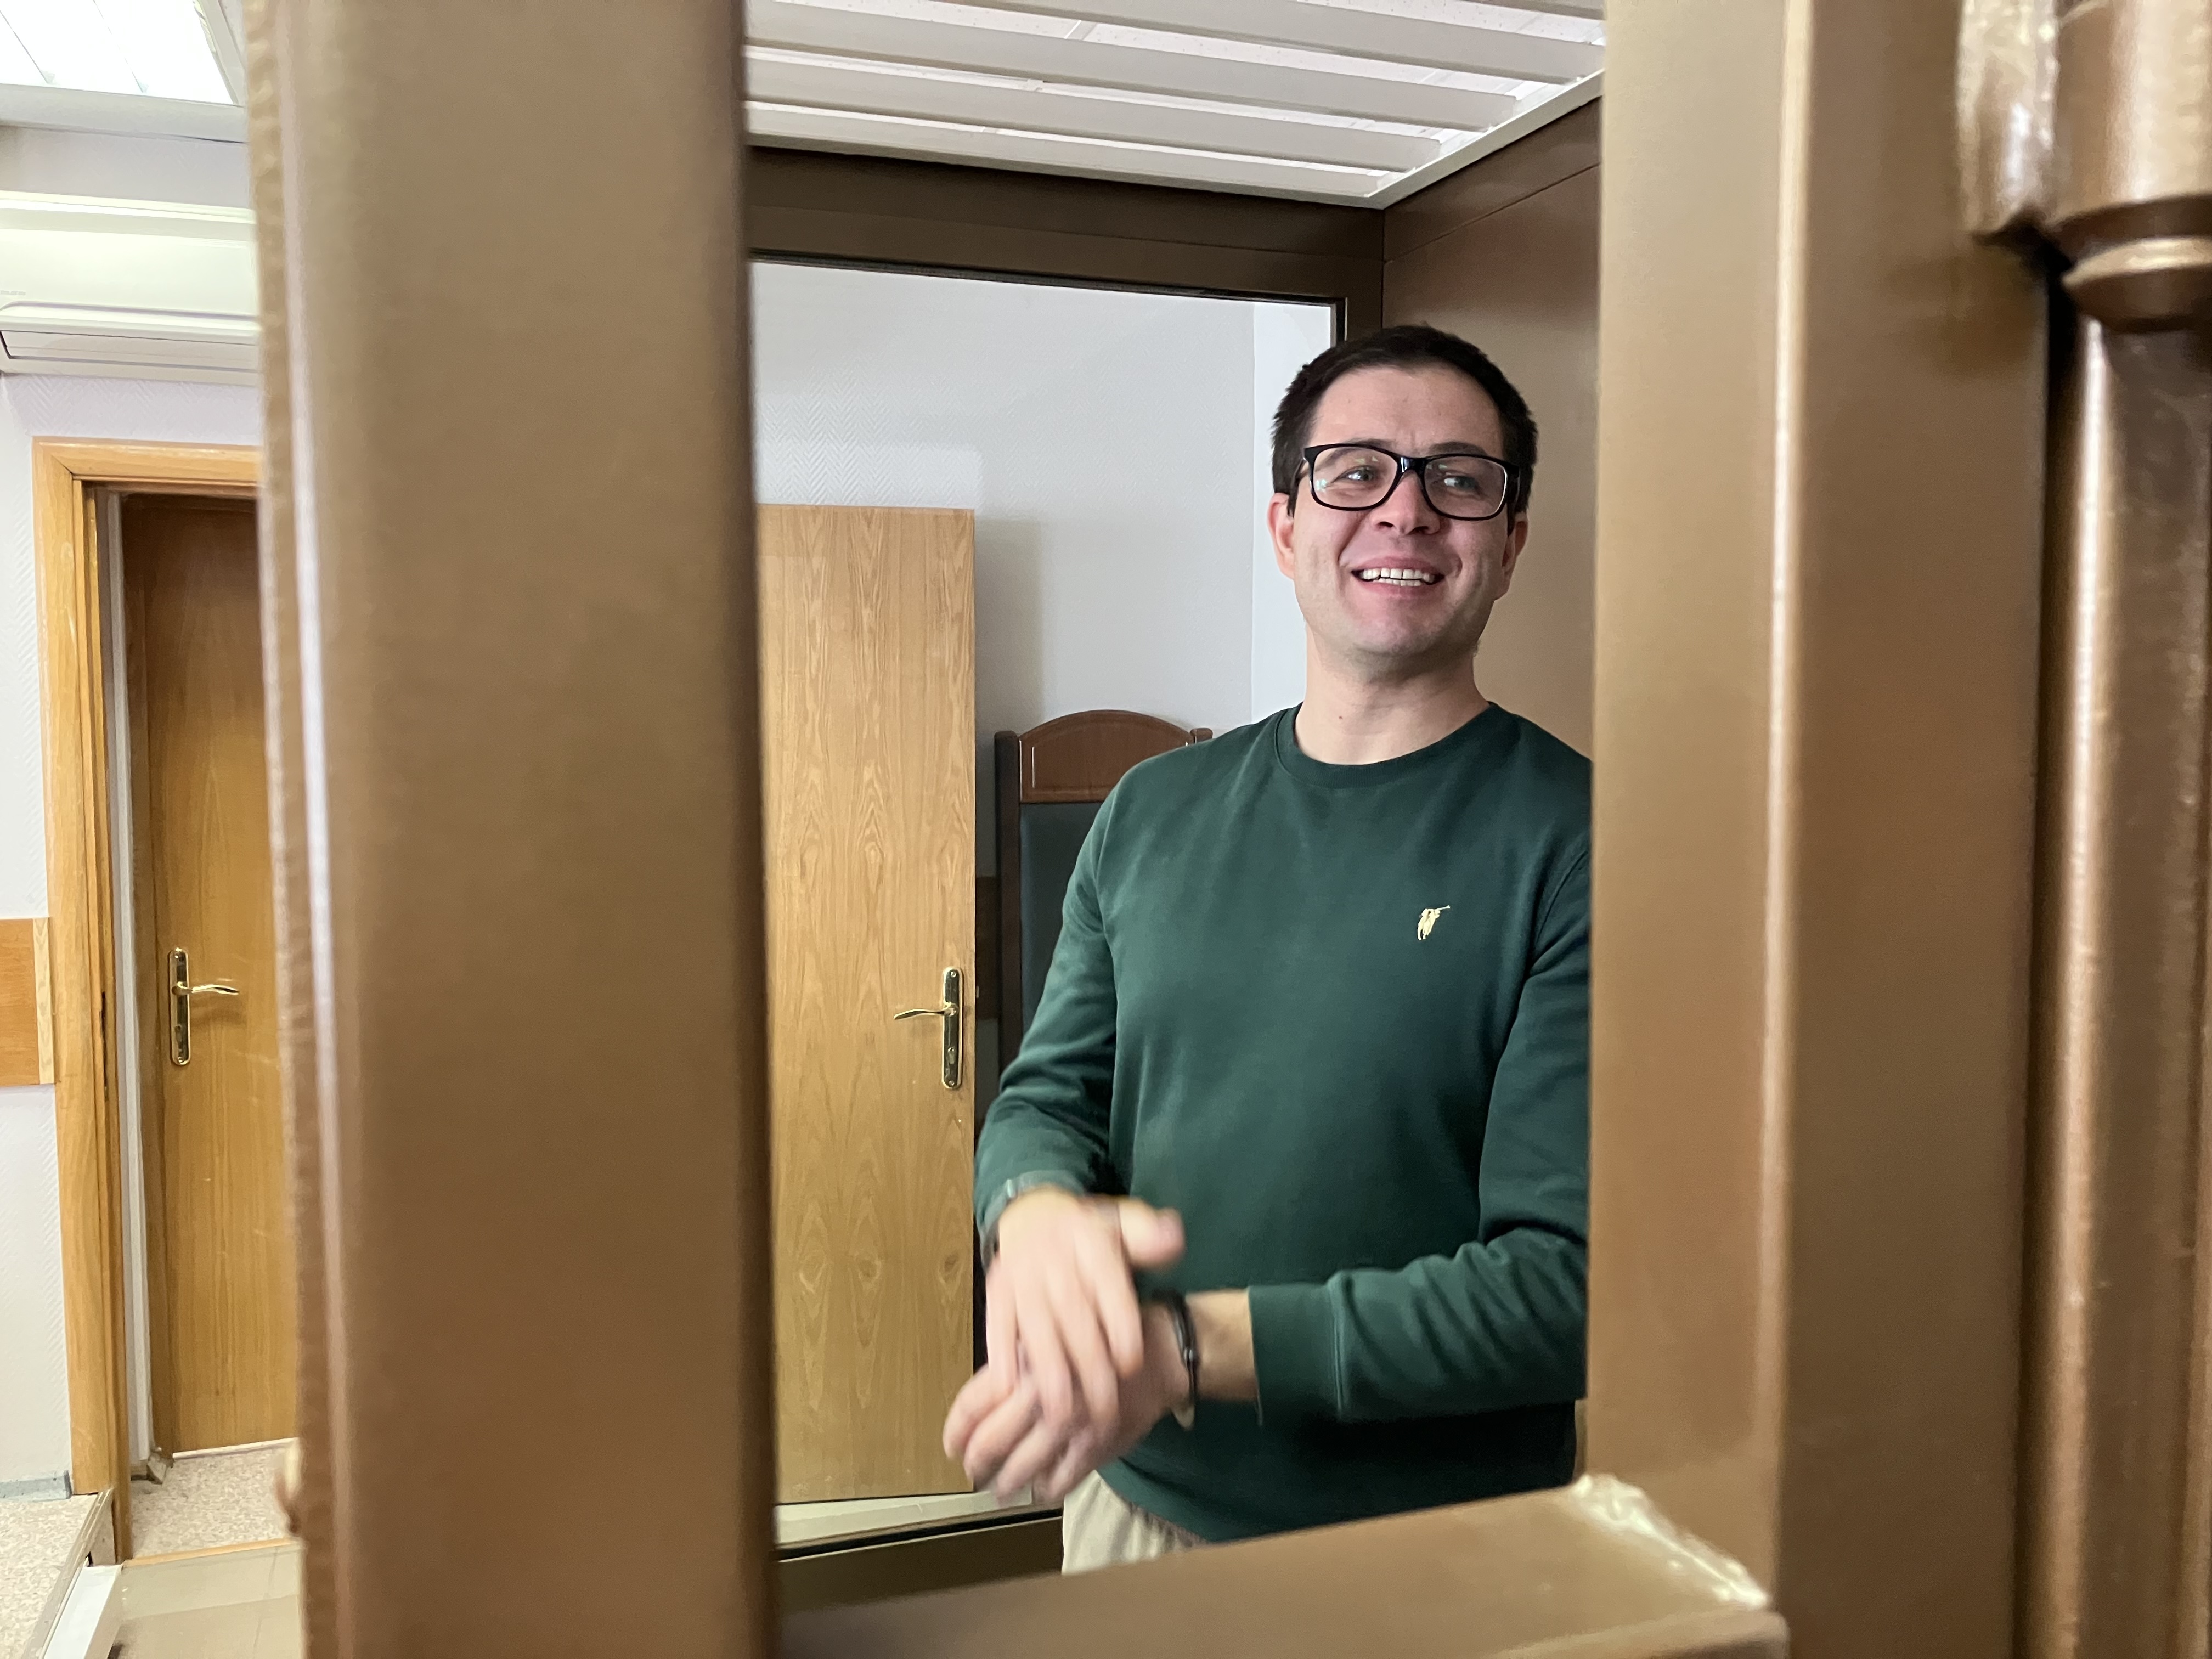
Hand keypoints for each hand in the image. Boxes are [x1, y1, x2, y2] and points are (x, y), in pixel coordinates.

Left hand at [944, 1300, 1189, 1501]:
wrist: (1156, 1353)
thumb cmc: (1098, 1342)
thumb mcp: (1049, 1342)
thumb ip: (1013, 1372)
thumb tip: (979, 1409)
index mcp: (1023, 1363)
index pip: (971, 1405)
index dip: (956, 1432)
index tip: (951, 1448)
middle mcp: (1040, 1393)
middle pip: (989, 1443)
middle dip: (977, 1465)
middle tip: (973, 1473)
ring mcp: (1067, 1423)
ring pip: (1020, 1469)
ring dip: (1006, 1484)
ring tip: (1001, 1490)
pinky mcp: (1094, 1446)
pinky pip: (1060, 1481)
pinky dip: (1046, 1490)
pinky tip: (1042, 1490)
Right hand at [972, 1191, 1183, 1468]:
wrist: (1033, 1215)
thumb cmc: (1090, 1234)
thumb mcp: (1124, 1225)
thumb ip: (1151, 1238)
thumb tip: (1173, 1239)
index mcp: (1090, 1238)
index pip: (1108, 1282)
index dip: (1119, 1323)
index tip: (1132, 1364)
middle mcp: (1052, 1254)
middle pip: (1072, 1310)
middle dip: (1088, 1362)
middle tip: (1105, 1406)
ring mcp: (1020, 1272)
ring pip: (1034, 1325)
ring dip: (1046, 1371)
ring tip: (1061, 1415)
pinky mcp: (996, 1290)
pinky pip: (996, 1324)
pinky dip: (1001, 1357)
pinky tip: (1010, 1392)